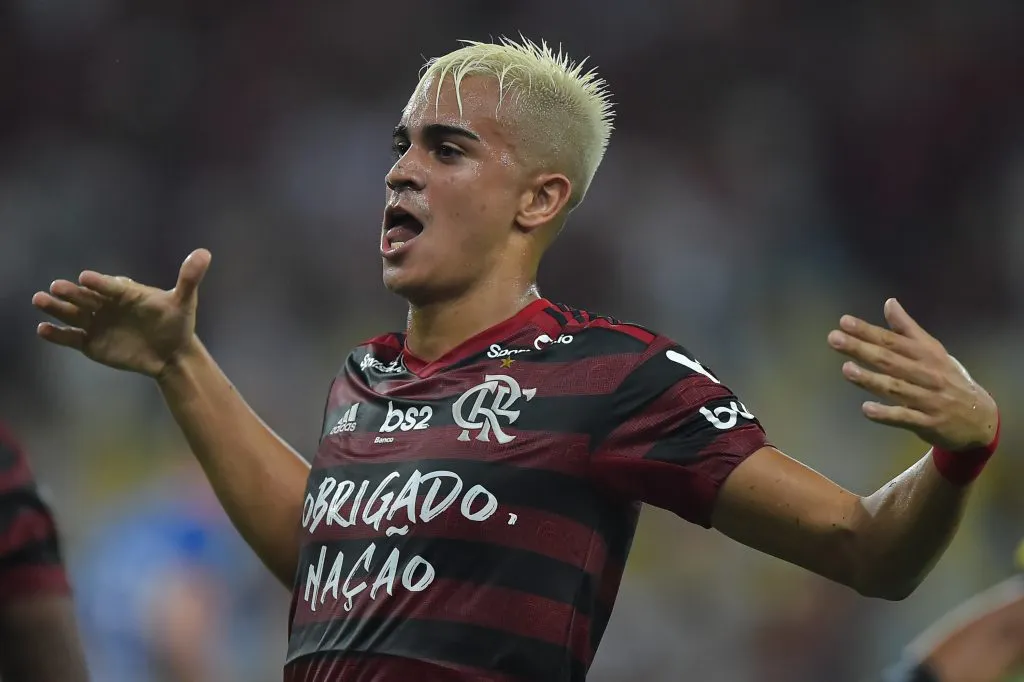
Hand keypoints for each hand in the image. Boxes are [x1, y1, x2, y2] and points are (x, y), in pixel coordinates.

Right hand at [32, 249, 211, 378]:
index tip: (86, 277)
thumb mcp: (184, 301)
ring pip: (73, 314)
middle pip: (86, 297)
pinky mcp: (90, 342)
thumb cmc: (177, 323)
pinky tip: (42, 329)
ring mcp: (97, 323)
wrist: (171, 353)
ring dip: (56, 308)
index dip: (99, 282)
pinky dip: (57, 335)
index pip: (110, 286)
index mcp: (125, 292)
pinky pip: (71, 338)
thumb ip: (189, 278)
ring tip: (39, 300)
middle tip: (55, 287)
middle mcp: (106, 304)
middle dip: (71, 293)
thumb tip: (204, 253)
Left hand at [827, 298, 997, 451]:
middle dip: (861, 349)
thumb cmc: (949, 379)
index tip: (844, 321)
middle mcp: (927, 374)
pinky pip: (904, 418)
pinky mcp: (928, 423)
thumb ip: (908, 329)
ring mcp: (928, 399)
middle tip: (834, 338)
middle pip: (890, 360)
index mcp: (927, 355)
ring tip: (846, 369)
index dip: (868, 331)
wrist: (981, 419)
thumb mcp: (933, 352)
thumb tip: (889, 302)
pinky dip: (886, 414)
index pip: (892, 340)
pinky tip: (866, 409)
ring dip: (870, 379)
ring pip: (895, 388)